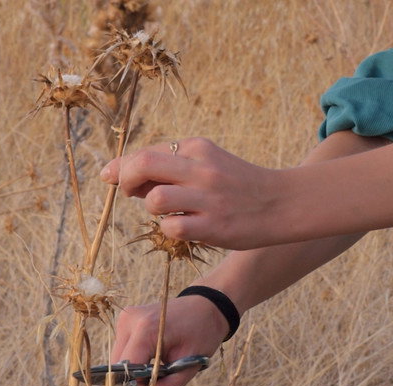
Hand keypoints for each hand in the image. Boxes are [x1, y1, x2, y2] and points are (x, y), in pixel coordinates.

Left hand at [100, 137, 282, 249]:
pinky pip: (173, 227)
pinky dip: (169, 229)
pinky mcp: (214, 225)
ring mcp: (208, 197)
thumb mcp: (206, 164)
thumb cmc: (236, 185)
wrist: (281, 203)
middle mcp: (201, 168)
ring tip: (165, 212)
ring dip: (151, 208)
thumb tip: (123, 176)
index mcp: (196, 148)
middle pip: (143, 165)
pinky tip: (182, 227)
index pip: (145, 152)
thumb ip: (169, 167)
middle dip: (124, 180)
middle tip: (127, 193)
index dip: (121, 165)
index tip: (110, 176)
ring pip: (156, 199)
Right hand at [111, 295, 228, 385]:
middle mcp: (129, 320)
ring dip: (134, 370)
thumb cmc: (201, 332)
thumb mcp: (190, 364)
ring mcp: (124, 318)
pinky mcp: (124, 320)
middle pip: (119, 366)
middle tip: (161, 379)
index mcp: (146, 329)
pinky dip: (135, 359)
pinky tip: (153, 355)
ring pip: (118, 359)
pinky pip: (122, 350)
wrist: (205, 305)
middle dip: (136, 380)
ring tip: (159, 364)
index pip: (128, 369)